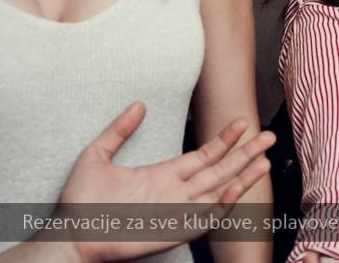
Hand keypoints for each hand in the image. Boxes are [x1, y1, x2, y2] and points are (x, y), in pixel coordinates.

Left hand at [59, 103, 273, 262]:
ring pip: (220, 191)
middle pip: (220, 170)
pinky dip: (224, 203)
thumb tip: (138, 104)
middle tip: (268, 135)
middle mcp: (177, 192)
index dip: (224, 140)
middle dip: (245, 152)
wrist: (70, 235)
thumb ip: (118, 130)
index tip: (242, 123)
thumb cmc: (79, 202)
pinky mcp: (174, 230)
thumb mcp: (96, 156)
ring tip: (264, 159)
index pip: (204, 155)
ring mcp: (178, 211)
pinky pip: (206, 216)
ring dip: (243, 176)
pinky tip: (238, 187)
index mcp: (164, 175)